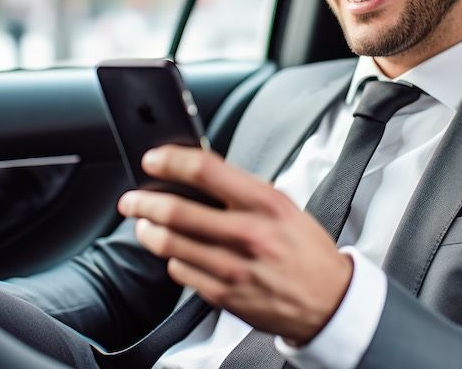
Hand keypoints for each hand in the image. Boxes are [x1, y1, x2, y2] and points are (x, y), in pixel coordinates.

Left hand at [118, 145, 353, 343]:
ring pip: (170, 244)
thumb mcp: (285, 207)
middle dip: (144, 202)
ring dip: (148, 231)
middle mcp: (249, 234)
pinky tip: (176, 254)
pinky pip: (181, 272)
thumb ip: (243, 191)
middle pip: (177, 211)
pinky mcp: (225, 295)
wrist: (330, 300)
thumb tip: (198, 174)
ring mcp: (234, 268)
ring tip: (145, 225)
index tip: (153, 160)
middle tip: (131, 200)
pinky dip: (172, 260)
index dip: (171, 161)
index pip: (206, 171)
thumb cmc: (306, 249)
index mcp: (266, 204)